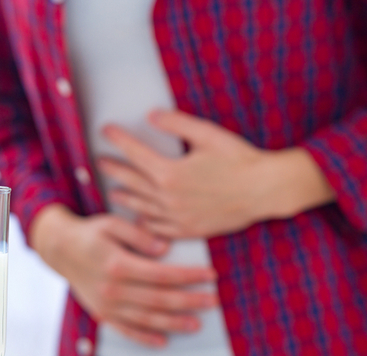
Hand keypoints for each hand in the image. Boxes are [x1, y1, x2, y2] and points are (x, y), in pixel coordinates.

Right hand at [30, 204, 218, 346]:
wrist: (59, 250)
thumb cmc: (90, 233)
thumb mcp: (112, 223)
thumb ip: (139, 235)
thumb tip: (165, 248)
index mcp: (118, 264)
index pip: (162, 274)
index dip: (189, 276)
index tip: (210, 275)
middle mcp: (113, 289)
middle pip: (159, 299)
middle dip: (189, 301)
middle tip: (213, 301)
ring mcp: (107, 305)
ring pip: (146, 319)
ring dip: (174, 323)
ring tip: (197, 324)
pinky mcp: (102, 314)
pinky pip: (126, 330)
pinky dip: (144, 338)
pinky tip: (163, 341)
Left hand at [99, 110, 335, 238]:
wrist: (266, 190)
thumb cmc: (240, 159)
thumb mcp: (208, 134)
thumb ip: (176, 124)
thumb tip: (151, 115)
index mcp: (170, 172)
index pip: (135, 152)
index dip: (119, 140)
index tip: (106, 130)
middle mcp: (168, 198)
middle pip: (133, 181)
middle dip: (114, 169)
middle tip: (100, 161)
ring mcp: (178, 217)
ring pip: (142, 207)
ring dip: (125, 197)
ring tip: (113, 192)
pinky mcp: (190, 229)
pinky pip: (160, 229)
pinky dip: (146, 223)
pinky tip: (140, 219)